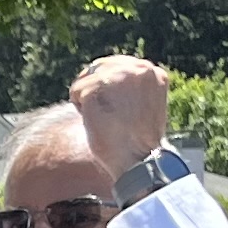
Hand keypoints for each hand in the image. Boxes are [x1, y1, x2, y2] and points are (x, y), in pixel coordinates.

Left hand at [69, 56, 171, 173]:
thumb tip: (103, 73)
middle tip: (110, 115)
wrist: (137, 161)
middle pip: (97, 68)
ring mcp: (119, 75)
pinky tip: (97, 121)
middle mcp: (138, 68)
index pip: (116, 66)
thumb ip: (130, 85)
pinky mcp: (99, 86)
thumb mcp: (142, 103)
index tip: (116, 109)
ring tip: (107, 119)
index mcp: (152, 72)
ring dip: (87, 101)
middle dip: (95, 90)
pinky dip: (80, 108)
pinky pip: (75, 91)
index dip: (107, 88)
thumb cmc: (137, 141)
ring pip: (85, 80)